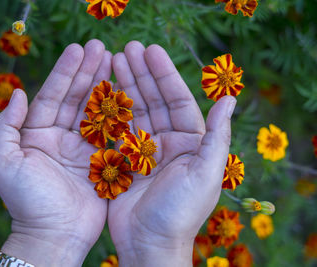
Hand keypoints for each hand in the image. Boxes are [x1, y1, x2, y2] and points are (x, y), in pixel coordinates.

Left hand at [0, 39, 111, 266]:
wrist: (54, 235)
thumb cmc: (27, 201)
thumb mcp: (5, 163)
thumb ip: (6, 126)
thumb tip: (18, 92)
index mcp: (37, 134)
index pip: (52, 95)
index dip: (64, 72)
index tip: (78, 49)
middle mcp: (60, 136)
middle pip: (75, 98)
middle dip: (87, 71)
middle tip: (101, 46)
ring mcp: (83, 147)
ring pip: (95, 111)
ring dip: (104, 86)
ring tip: (115, 60)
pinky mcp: (102, 160)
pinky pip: (111, 133)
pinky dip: (119, 113)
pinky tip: (127, 93)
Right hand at [108, 41, 236, 265]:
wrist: (149, 243)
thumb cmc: (180, 212)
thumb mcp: (204, 173)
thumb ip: (217, 136)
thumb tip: (230, 99)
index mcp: (191, 143)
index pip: (177, 100)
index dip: (165, 74)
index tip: (150, 51)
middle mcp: (169, 143)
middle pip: (154, 100)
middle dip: (142, 73)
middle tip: (127, 48)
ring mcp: (145, 151)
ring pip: (135, 111)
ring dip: (126, 86)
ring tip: (113, 61)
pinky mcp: (125, 161)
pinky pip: (118, 130)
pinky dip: (111, 111)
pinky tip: (103, 92)